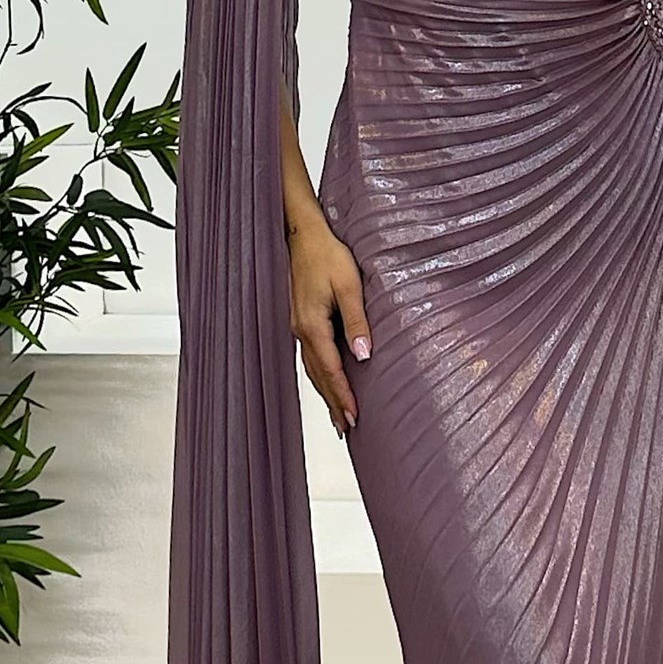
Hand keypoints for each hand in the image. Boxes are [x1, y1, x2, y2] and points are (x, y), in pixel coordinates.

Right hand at [286, 212, 370, 436]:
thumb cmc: (327, 255)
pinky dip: (319, 374)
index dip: (343, 395)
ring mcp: (298, 326)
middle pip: (318, 376)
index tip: (354, 416)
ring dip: (325, 393)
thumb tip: (363, 355)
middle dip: (333, 403)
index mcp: (312, 326)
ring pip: (311, 369)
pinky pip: (309, 356)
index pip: (331, 370)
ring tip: (337, 415)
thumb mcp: (349, 285)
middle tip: (346, 428)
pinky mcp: (301, 320)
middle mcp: (301, 330)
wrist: (302, 235)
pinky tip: (326, 380)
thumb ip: (356, 321)